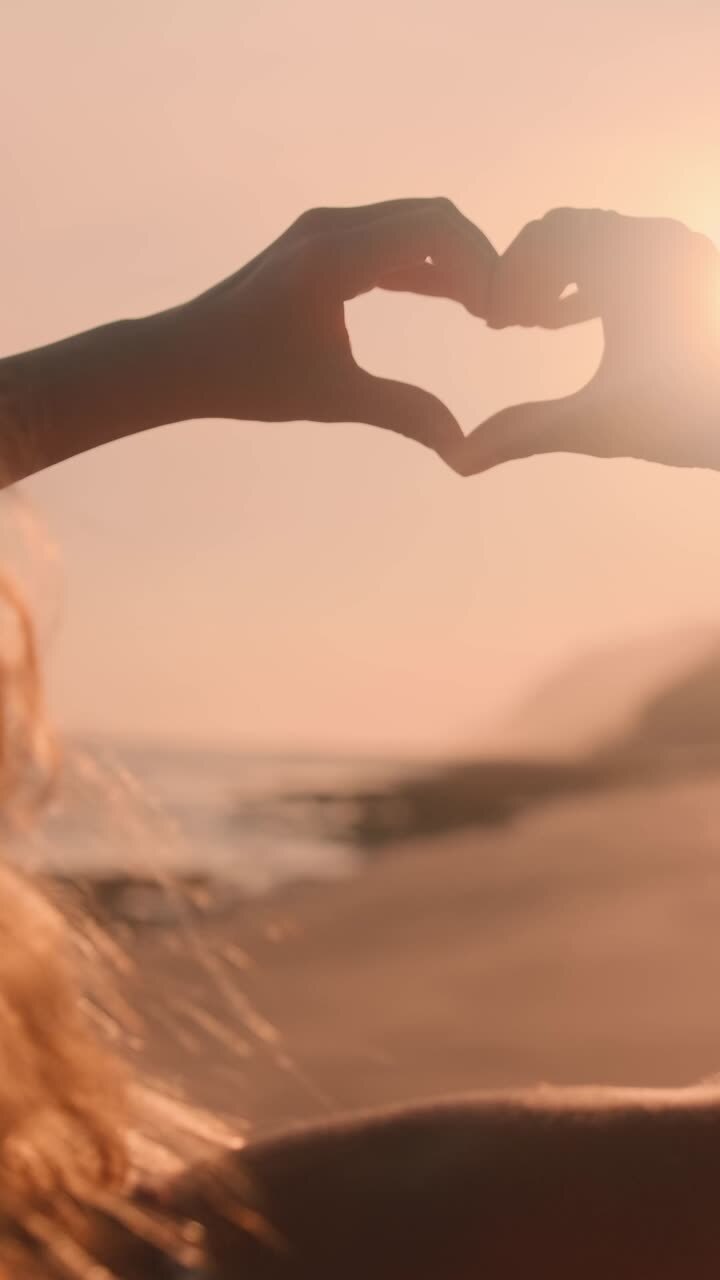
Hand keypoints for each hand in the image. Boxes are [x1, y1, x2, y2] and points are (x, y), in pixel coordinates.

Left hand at [174, 198, 496, 461]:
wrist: (182, 359)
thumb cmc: (249, 379)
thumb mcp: (333, 398)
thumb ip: (403, 413)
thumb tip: (462, 447)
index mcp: (336, 255)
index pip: (436, 230)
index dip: (483, 265)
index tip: (503, 316)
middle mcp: (332, 227)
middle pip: (433, 217)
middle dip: (477, 260)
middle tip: (505, 313)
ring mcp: (324, 230)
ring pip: (412, 226)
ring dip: (452, 262)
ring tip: (486, 312)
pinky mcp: (319, 244)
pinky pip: (388, 241)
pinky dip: (423, 265)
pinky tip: (452, 301)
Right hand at [456, 208, 719, 473]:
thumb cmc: (685, 415)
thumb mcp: (596, 425)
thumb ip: (523, 433)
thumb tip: (458, 460)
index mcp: (624, 262)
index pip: (541, 240)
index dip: (507, 279)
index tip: (493, 326)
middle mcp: (655, 242)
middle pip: (567, 230)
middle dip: (531, 272)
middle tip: (510, 324)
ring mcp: (681, 250)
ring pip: (600, 239)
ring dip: (562, 274)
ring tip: (540, 326)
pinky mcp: (695, 267)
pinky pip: (631, 251)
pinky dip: (598, 276)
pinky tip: (580, 322)